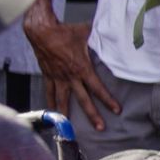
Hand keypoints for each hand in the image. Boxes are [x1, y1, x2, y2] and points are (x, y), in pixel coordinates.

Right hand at [23, 15, 119, 131]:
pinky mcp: (48, 75)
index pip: (98, 88)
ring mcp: (57, 78)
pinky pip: (49, 92)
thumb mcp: (87, 33)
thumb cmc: (65, 31)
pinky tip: (52, 110)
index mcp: (82, 68)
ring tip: (70, 126)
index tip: (116, 110)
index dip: (108, 100)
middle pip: (83, 100)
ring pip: (64, 100)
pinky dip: (51, 102)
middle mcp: (70, 77)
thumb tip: (114, 34)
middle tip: (100, 128)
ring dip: (67, 114)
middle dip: (93, 115)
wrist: (42, 31)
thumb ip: (100, 38)